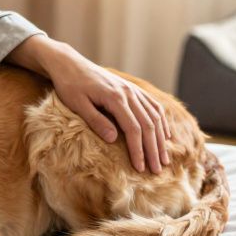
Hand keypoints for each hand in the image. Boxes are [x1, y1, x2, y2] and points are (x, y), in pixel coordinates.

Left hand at [7, 36, 169, 173]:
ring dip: (161, 139)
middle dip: (153, 150)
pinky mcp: (133, 89)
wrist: (70, 64)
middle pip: (148, 125)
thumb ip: (95, 121)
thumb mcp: (77, 104)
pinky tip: (165, 136)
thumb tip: (114, 139)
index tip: (140, 168)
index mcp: (115, 97)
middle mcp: (129, 93)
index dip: (138, 150)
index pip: (133, 129)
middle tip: (156, 171)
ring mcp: (133, 90)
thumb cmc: (70, 86)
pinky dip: (162, 122)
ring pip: (155, 116)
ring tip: (164, 159)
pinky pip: (154, 106)